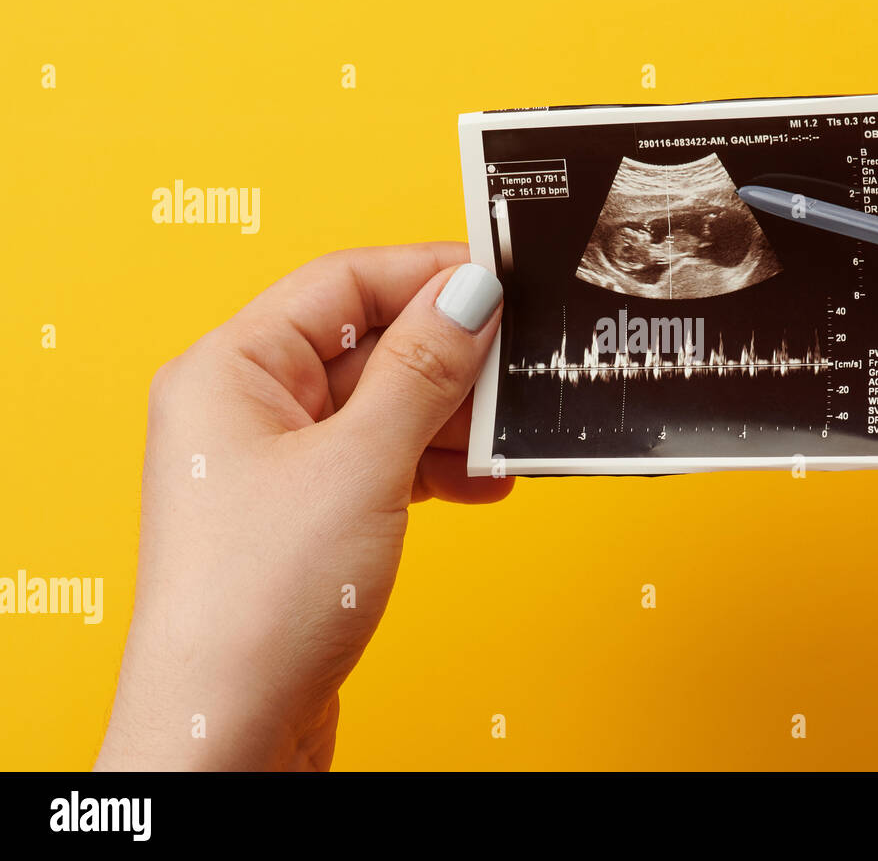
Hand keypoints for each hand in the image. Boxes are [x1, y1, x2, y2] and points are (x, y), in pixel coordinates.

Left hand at [95, 244, 507, 770]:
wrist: (231, 731)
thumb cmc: (258, 603)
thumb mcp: (360, 464)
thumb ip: (421, 371)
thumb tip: (470, 294)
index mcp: (230, 369)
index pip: (342, 283)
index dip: (425, 274)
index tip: (499, 280)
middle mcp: (246, 408)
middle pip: (367, 346)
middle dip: (448, 361)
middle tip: (518, 366)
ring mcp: (278, 466)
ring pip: (383, 409)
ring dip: (449, 424)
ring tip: (504, 441)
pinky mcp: (309, 516)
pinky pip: (383, 463)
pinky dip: (434, 470)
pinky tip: (479, 486)